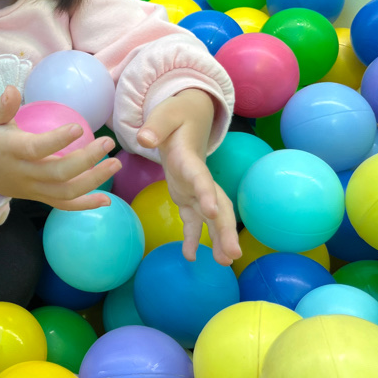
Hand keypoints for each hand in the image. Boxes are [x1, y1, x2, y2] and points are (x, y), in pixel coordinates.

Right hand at [0, 85, 120, 210]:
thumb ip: (1, 107)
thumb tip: (13, 89)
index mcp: (11, 151)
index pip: (36, 149)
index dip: (57, 141)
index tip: (77, 127)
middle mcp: (24, 174)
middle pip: (59, 173)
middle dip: (87, 160)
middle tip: (108, 143)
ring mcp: (33, 189)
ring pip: (66, 192)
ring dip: (94, 181)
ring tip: (115, 163)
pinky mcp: (38, 197)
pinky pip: (63, 205)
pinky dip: (85, 204)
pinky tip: (107, 200)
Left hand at [137, 88, 240, 265]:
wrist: (189, 116)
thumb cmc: (176, 115)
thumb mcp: (164, 115)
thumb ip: (155, 126)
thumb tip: (144, 139)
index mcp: (191, 159)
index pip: (201, 178)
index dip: (207, 193)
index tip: (212, 212)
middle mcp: (199, 178)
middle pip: (217, 204)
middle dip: (225, 229)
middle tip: (233, 254)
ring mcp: (196, 188)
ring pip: (211, 216)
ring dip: (218, 238)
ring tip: (225, 263)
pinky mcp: (188, 195)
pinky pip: (194, 220)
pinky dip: (193, 238)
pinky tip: (191, 257)